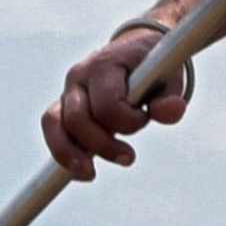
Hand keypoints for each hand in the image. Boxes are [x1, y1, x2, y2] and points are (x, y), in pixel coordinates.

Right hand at [42, 26, 192, 180]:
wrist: (136, 50)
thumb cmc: (154, 67)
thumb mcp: (169, 79)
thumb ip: (170, 97)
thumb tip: (171, 111)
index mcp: (105, 65)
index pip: (106, 104)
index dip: (127, 121)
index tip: (145, 119)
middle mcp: (79, 76)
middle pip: (77, 119)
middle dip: (102, 145)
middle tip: (129, 157)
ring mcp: (67, 92)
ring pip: (54, 125)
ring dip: (70, 154)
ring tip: (89, 174)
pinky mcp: (63, 107)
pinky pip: (54, 131)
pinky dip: (64, 153)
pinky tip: (82, 171)